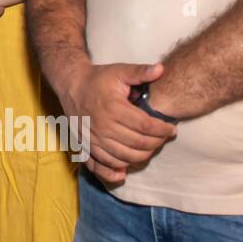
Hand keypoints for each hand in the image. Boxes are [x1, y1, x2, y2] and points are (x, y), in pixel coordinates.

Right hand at [55, 62, 175, 184]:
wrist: (71, 85)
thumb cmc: (98, 79)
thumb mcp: (119, 71)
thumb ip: (140, 72)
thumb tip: (161, 69)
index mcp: (113, 108)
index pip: (146, 127)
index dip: (162, 130)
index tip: (171, 129)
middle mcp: (102, 127)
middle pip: (138, 145)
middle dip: (156, 143)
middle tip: (163, 137)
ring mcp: (92, 139)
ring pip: (123, 158)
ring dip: (142, 157)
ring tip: (150, 147)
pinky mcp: (84, 146)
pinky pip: (100, 166)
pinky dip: (113, 172)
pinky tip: (124, 171)